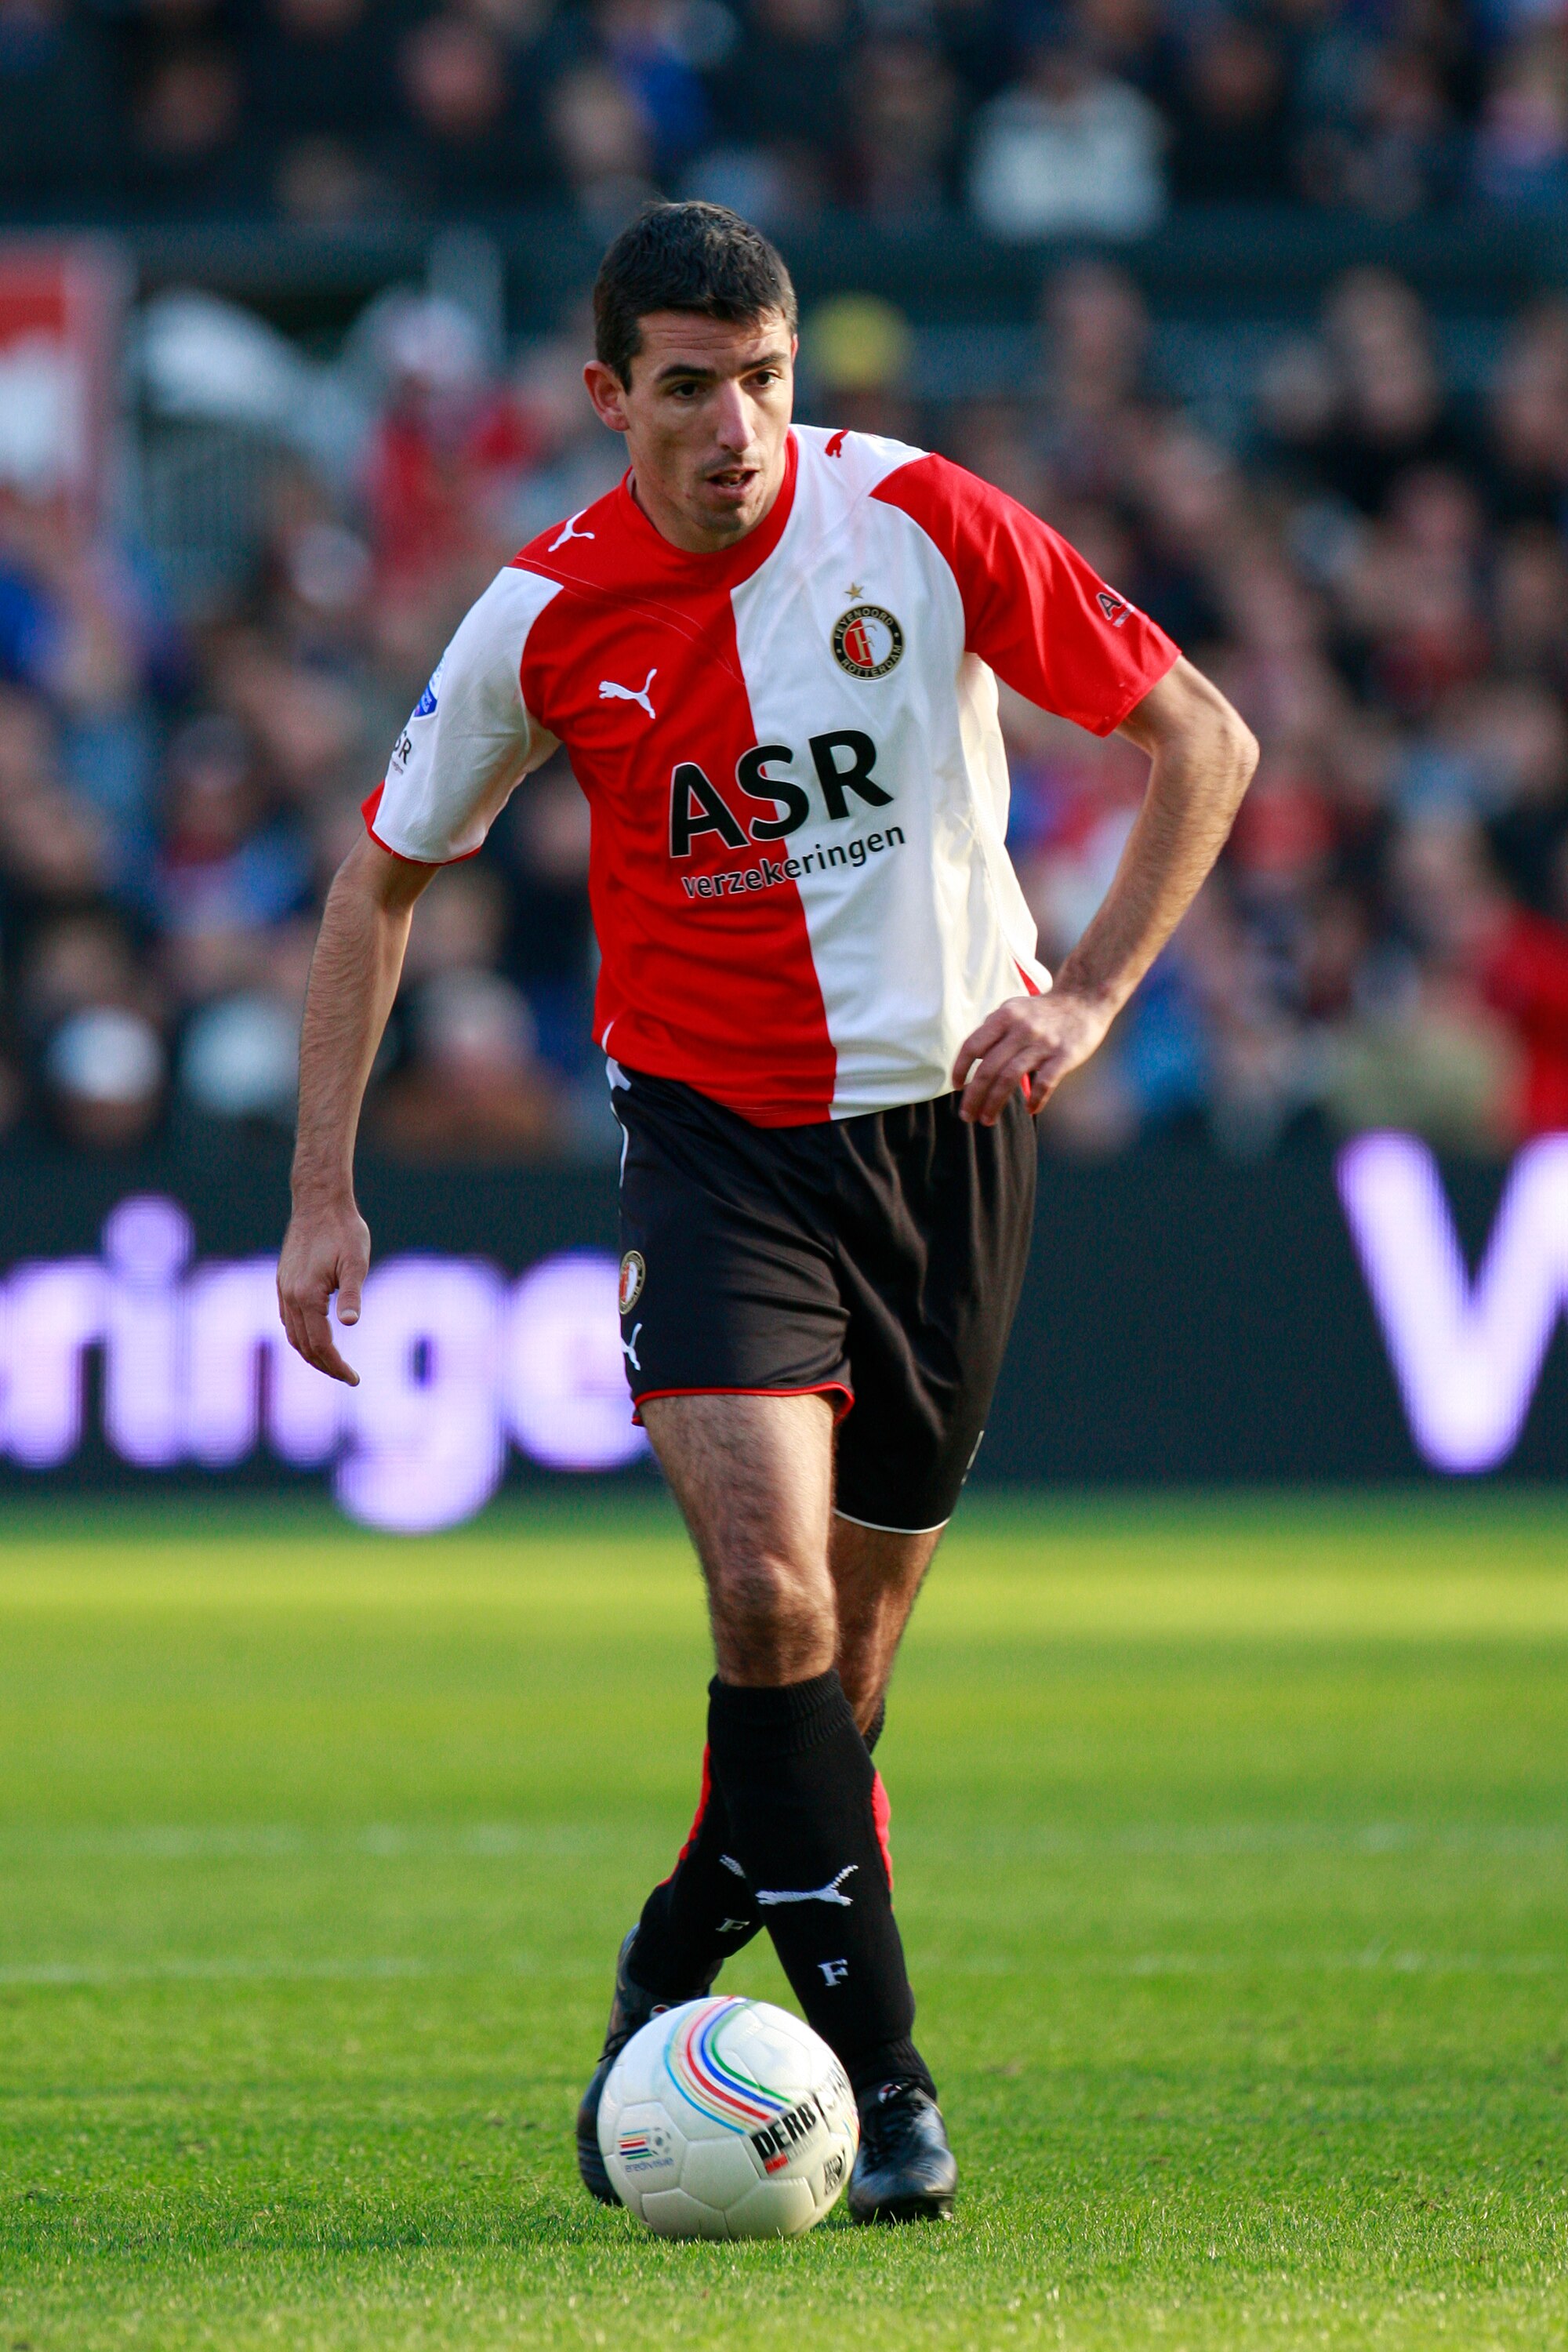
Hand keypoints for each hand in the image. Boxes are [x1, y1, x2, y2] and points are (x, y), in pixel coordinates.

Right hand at [277, 1197, 370, 1384]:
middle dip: (325, 1366)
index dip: (337, 1366)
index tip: (354, 1379)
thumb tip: (351, 1323)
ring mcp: (283, 1289)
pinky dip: (301, 1336)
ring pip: (292, 1335)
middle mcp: (290, 1296)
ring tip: (333, 1365)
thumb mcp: (356, 1262)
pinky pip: (287, 1320)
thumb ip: (352, 1294)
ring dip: (311, 1354)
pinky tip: (315, 1337)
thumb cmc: (343, 1230)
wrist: (318, 1202)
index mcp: (307, 1296)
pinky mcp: (283, 1282)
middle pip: (303, 1346)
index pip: (320, 1345)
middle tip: (348, 1377)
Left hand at [952, 987, 1116, 1124]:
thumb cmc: (1044, 1010)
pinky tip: (1030, 1109)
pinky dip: (1035, 1099)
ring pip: (1009, 1079)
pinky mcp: (1064, 1056)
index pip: (972, 1046)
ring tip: (987, 1120)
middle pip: (988, 1069)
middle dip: (973, 1096)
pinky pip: (1044, 1083)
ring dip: (994, 1104)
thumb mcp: (1014, 1008)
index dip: (960, 1069)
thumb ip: (993, 1028)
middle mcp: (1021, 1029)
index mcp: (1004, 1016)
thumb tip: (972, 1052)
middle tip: (967, 1115)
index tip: (957, 1086)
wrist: (1085, 999)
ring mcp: (1043, 1043)